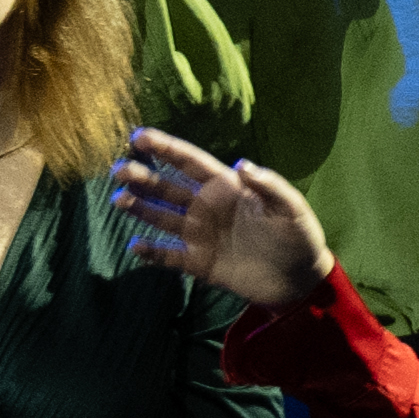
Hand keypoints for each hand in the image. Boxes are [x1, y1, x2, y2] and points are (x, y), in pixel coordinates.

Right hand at [107, 129, 336, 313]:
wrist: (299, 280)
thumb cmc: (298, 238)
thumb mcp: (291, 208)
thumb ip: (268, 185)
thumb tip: (240, 164)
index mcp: (226, 187)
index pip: (189, 162)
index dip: (165, 148)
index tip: (139, 137)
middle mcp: (206, 207)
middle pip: (167, 188)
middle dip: (142, 177)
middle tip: (120, 171)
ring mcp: (200, 234)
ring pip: (162, 217)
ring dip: (139, 208)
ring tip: (120, 200)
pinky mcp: (198, 262)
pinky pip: (169, 255)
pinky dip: (151, 252)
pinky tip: (136, 246)